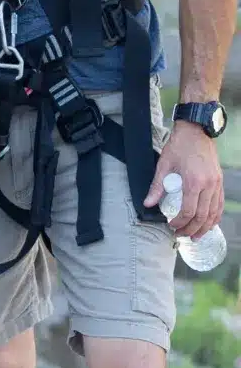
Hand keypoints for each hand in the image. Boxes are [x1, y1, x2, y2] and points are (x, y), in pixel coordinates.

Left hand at [144, 121, 223, 238]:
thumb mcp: (164, 165)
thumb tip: (147, 204)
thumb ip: (157, 187)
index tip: (172, 226)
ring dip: (205, 227)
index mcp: (194, 181)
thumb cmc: (179, 146)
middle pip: (202, 216)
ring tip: (195, 236)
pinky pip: (219, 204)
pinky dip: (214, 216)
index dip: (180, 222)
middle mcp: (208, 184)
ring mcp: (216, 183)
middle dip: (191, 229)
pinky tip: (208, 223)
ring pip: (213, 213)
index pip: (188, 211)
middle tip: (181, 235)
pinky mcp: (219, 181)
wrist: (196, 130)